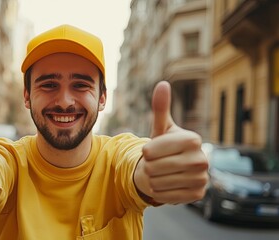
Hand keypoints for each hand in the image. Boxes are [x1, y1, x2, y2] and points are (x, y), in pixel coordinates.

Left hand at [136, 81, 207, 203]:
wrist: (175, 169)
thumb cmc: (165, 146)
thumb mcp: (161, 127)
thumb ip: (161, 107)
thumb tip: (162, 84)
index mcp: (192, 139)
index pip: (150, 151)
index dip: (145, 152)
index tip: (150, 151)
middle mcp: (202, 159)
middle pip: (153, 168)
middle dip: (148, 167)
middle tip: (156, 163)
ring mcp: (202, 178)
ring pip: (157, 183)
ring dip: (152, 179)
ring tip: (160, 173)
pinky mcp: (198, 194)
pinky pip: (165, 196)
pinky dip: (159, 192)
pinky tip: (166, 184)